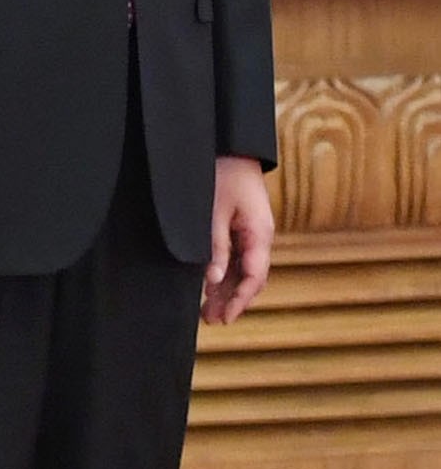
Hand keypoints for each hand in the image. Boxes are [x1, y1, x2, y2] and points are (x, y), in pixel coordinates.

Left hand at [204, 154, 273, 323]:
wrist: (231, 147)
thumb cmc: (222, 175)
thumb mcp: (213, 212)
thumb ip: (214, 246)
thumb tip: (213, 280)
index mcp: (259, 233)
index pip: (254, 276)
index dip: (240, 300)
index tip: (226, 318)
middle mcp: (260, 236)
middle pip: (251, 277)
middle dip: (233, 300)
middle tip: (212, 321)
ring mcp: (252, 233)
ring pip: (243, 270)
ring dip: (228, 290)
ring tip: (209, 311)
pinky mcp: (242, 228)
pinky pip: (238, 257)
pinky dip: (225, 274)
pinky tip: (211, 287)